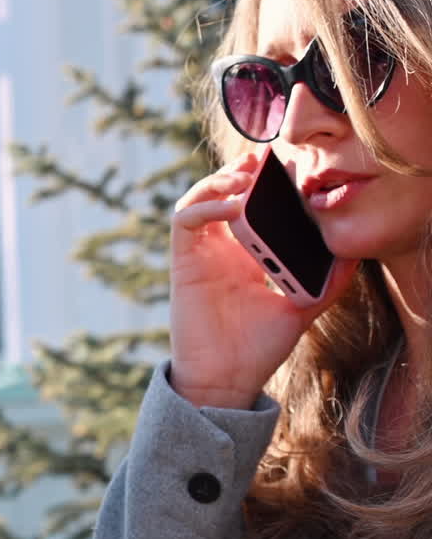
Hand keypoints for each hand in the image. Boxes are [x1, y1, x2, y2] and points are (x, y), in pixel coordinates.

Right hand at [169, 152, 358, 409]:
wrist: (227, 378)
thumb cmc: (259, 348)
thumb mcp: (303, 306)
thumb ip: (328, 280)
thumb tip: (354, 253)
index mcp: (247, 254)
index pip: (252, 203)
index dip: (266, 180)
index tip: (292, 167)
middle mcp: (222, 248)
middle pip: (224, 191)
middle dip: (244, 170)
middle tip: (269, 160)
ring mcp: (201, 253)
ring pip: (200, 197)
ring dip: (221, 180)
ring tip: (249, 177)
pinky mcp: (184, 262)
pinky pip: (185, 219)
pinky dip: (206, 204)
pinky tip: (234, 206)